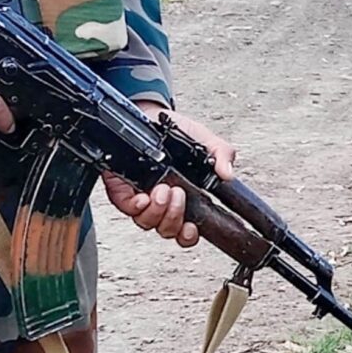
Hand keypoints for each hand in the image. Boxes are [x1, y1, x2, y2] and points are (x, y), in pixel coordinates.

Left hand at [101, 109, 235, 247]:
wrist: (150, 115)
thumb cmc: (176, 131)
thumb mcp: (205, 141)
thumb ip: (221, 154)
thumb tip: (228, 173)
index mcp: (186, 198)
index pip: (186, 231)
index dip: (188, 237)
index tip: (192, 228)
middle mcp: (162, 203)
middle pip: (167, 230)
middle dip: (174, 218)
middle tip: (178, 194)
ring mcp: (142, 197)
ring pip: (147, 223)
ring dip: (157, 211)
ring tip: (163, 189)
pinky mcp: (122, 190)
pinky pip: (127, 209)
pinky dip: (136, 206)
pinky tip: (144, 196)